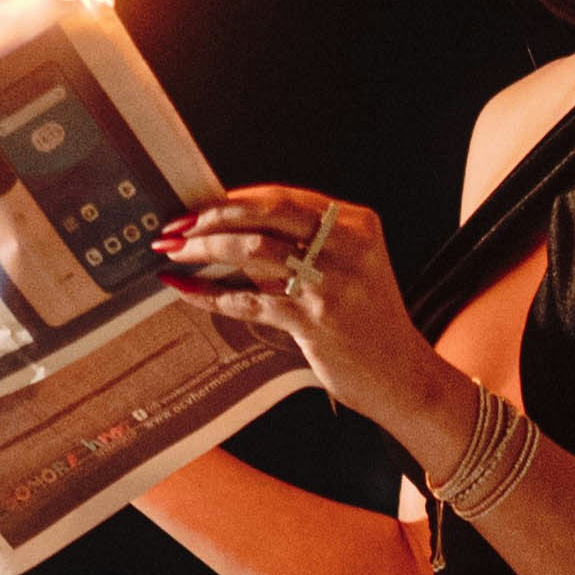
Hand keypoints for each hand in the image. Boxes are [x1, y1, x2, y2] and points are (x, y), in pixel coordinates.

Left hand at [156, 185, 447, 448]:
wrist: (403, 377)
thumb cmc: (368, 324)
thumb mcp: (348, 269)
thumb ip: (304, 247)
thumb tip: (231, 231)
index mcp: (356, 223)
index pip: (281, 197)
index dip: (232, 200)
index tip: (195, 207)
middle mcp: (346, 245)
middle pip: (263, 214)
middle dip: (210, 218)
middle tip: (173, 229)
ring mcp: (332, 282)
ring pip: (252, 251)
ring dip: (204, 251)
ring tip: (172, 255)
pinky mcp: (316, 320)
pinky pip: (250, 300)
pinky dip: (212, 295)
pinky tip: (186, 292)